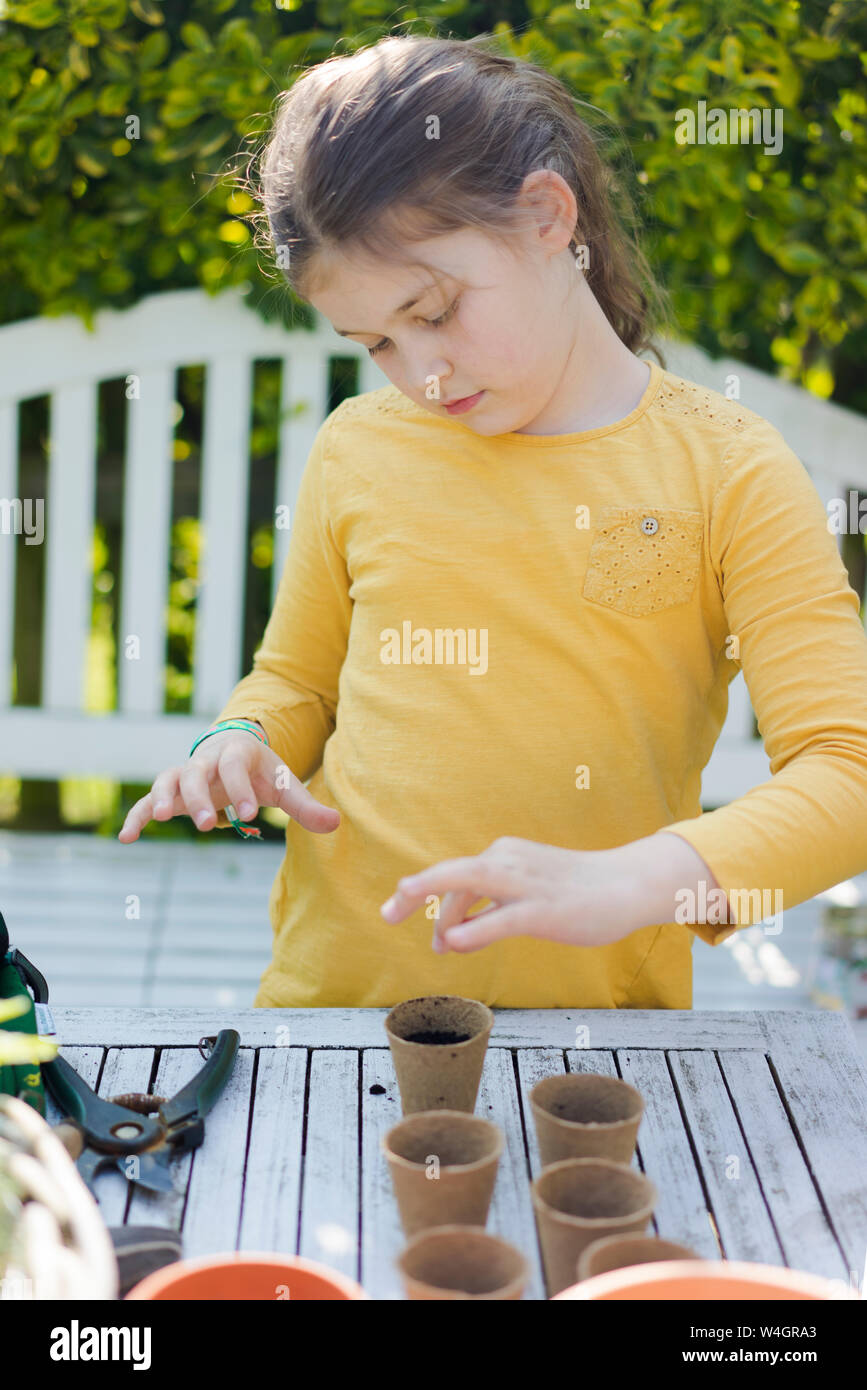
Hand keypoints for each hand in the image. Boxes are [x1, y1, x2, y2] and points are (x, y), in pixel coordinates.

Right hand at [118, 729, 339, 841]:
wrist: (234, 752)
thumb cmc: (262, 772)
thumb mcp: (284, 785)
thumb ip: (306, 806)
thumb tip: (337, 824)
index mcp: (239, 754)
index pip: (236, 767)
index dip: (241, 787)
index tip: (249, 812)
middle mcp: (207, 761)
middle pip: (197, 773)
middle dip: (201, 797)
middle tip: (208, 824)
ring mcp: (185, 775)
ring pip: (168, 780)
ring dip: (163, 797)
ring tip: (162, 817)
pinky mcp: (171, 792)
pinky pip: (148, 802)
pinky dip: (137, 817)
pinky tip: (126, 838)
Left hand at [380, 836, 641, 953]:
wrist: (628, 883)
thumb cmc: (577, 891)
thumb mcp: (527, 893)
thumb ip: (491, 909)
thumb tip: (453, 936)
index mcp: (504, 855)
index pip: (454, 873)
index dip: (423, 892)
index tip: (395, 908)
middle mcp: (509, 861)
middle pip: (451, 872)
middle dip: (415, 891)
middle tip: (387, 914)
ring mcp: (527, 884)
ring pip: (471, 884)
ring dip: (440, 909)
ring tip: (422, 936)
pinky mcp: (544, 910)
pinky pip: (501, 918)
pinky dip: (474, 929)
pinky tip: (454, 943)